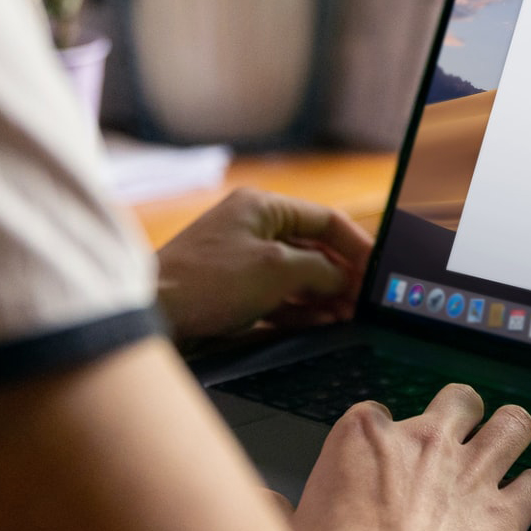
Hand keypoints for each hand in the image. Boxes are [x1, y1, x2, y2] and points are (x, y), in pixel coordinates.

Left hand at [156, 188, 373, 343]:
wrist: (154, 313)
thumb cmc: (208, 281)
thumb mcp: (277, 270)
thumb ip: (320, 270)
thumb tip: (344, 279)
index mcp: (262, 207)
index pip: (325, 219)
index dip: (357, 245)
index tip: (377, 271)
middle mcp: (253, 227)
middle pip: (313, 249)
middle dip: (342, 276)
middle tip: (365, 302)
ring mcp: (243, 260)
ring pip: (297, 276)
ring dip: (324, 296)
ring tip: (349, 317)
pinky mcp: (234, 290)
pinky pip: (278, 296)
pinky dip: (301, 309)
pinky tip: (322, 323)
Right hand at [292, 385, 530, 530]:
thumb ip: (277, 510)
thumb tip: (261, 503)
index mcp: (364, 437)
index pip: (379, 413)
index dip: (384, 437)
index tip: (382, 461)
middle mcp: (425, 443)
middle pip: (459, 401)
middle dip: (462, 414)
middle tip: (458, 437)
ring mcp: (472, 474)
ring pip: (513, 425)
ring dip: (512, 434)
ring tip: (509, 446)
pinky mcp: (506, 515)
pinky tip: (524, 502)